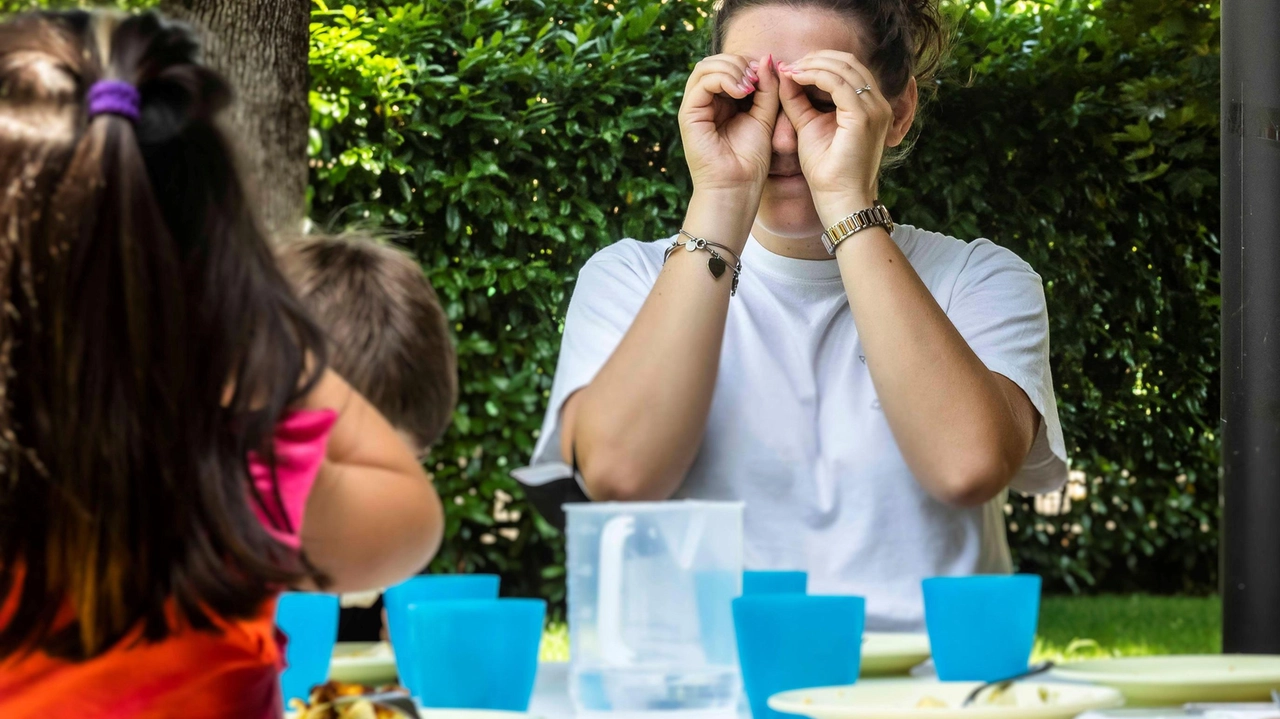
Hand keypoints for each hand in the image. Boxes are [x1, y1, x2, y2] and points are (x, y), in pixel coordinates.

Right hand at [679, 53, 780, 196]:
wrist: (737, 187)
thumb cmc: (750, 159)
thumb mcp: (765, 116)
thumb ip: (767, 88)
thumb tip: (766, 58)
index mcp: (721, 101)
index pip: (728, 65)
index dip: (748, 64)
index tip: (768, 76)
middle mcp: (705, 102)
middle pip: (715, 61)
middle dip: (739, 63)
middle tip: (758, 79)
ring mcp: (694, 107)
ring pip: (706, 67)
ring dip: (731, 68)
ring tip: (750, 86)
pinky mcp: (688, 114)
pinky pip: (702, 82)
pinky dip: (723, 79)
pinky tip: (741, 92)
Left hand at [777, 51, 893, 212]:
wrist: (840, 201)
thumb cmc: (827, 173)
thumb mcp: (809, 127)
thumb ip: (799, 101)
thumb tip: (784, 74)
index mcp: (869, 105)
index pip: (848, 68)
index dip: (819, 61)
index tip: (790, 67)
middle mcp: (877, 103)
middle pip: (848, 62)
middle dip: (815, 58)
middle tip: (788, 64)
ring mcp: (875, 109)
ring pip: (843, 68)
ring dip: (812, 64)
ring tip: (788, 70)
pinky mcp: (864, 117)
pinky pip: (838, 83)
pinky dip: (814, 76)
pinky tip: (794, 78)